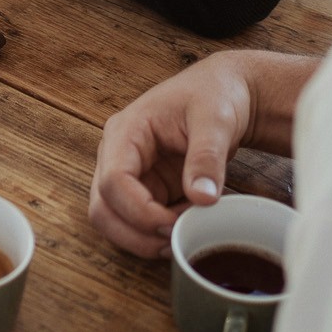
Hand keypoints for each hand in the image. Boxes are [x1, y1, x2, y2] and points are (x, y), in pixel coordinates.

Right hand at [89, 51, 319, 258]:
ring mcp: (131, 174)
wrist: (228, 92)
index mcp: (126, 130)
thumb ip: (206, 158)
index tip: (175, 223)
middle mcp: (118, 154)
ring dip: (146, 238)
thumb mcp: (216, 120)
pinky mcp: (147, 189)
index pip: (113, 180)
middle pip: (103, 208)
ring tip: (186, 230)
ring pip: (115, 221)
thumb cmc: (215, 94)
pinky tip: (190, 221)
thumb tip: (203, 198)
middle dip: (136, 234)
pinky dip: (160, 233)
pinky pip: (139, 223)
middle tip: (178, 238)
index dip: (139, 211)